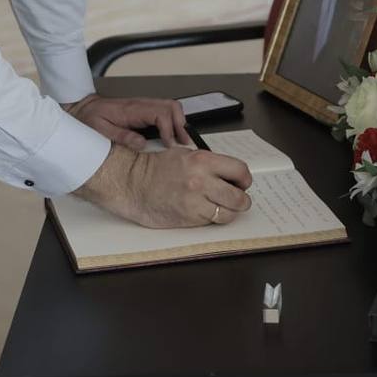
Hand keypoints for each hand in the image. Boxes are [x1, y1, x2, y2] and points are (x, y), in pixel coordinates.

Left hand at [65, 93, 191, 149]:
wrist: (84, 107)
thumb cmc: (91, 118)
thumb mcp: (101, 129)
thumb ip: (121, 136)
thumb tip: (142, 143)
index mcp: (132, 109)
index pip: (160, 114)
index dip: (168, 129)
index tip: (168, 145)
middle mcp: (141, 104)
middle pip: (171, 106)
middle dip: (180, 124)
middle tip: (182, 143)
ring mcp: (144, 105)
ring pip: (171, 107)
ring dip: (179, 122)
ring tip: (180, 141)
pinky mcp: (144, 109)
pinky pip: (164, 111)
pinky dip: (172, 121)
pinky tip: (171, 135)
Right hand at [74, 143, 253, 228]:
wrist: (132, 183)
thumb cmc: (157, 168)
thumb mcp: (186, 155)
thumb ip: (210, 164)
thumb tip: (231, 176)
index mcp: (203, 160)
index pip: (240, 171)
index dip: (244, 179)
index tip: (242, 183)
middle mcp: (202, 181)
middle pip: (239, 197)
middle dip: (242, 200)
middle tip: (237, 199)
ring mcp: (195, 202)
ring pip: (229, 214)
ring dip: (229, 212)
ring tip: (221, 207)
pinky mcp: (188, 218)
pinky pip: (211, 221)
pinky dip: (211, 218)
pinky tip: (203, 211)